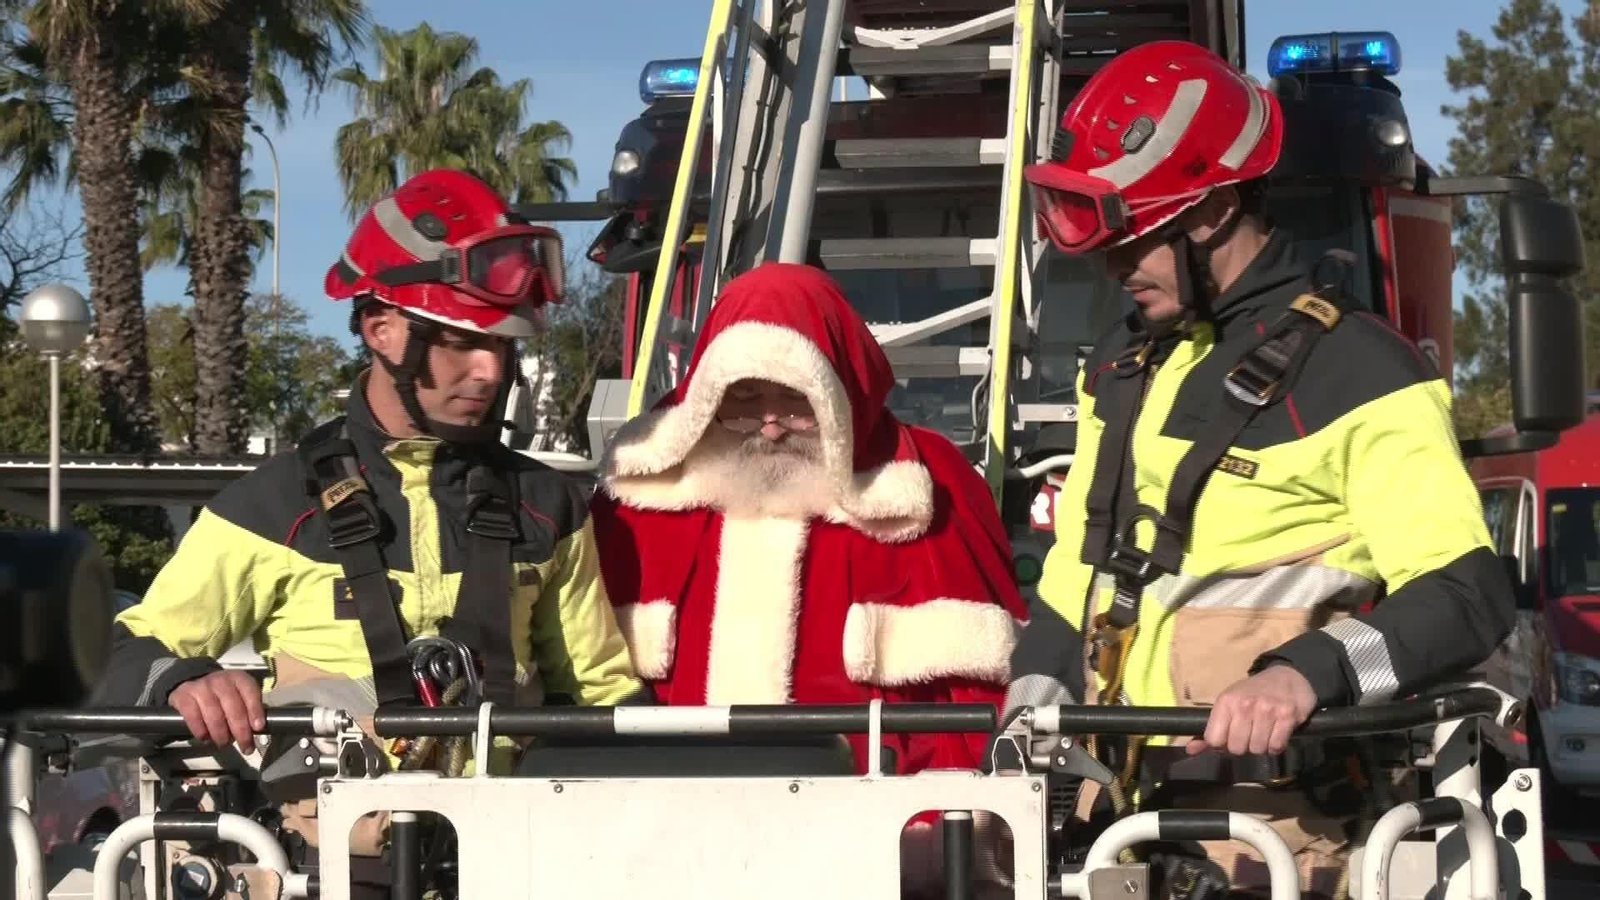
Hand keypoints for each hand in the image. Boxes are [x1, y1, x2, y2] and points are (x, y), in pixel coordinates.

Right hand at [169, 669, 265, 750]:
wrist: (192, 685)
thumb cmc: (222, 695)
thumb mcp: (239, 695)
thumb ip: (249, 708)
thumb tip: (257, 729)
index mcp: (239, 679)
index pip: (250, 692)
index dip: (255, 710)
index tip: (258, 728)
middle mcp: (221, 681)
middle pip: (234, 708)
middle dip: (241, 731)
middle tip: (246, 747)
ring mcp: (201, 687)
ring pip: (214, 716)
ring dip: (221, 735)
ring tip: (224, 743)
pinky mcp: (183, 696)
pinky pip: (193, 718)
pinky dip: (201, 732)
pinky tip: (206, 738)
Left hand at [1187, 665, 1315, 756]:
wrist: (1286, 677)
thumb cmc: (1252, 693)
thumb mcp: (1228, 705)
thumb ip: (1210, 730)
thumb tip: (1190, 751)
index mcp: (1225, 701)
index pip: (1213, 739)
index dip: (1221, 745)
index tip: (1229, 738)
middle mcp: (1244, 704)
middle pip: (1236, 748)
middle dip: (1242, 747)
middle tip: (1249, 735)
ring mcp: (1267, 710)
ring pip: (1257, 749)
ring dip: (1260, 747)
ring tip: (1263, 732)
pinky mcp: (1287, 716)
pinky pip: (1276, 747)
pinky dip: (1275, 746)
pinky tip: (1275, 733)